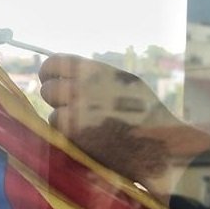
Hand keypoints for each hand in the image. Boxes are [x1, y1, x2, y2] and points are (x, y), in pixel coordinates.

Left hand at [38, 54, 176, 135]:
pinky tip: (88, 139)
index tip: (51, 80)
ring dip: (64, 121)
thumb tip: (67, 75)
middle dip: (56, 100)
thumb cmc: (146, 113)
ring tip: (85, 126)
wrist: (161, 144)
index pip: (54, 64)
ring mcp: (76, 113)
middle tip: (68, 107)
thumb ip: (94, 77)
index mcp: (94, 71)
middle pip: (48, 91)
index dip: (49, 74)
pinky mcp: (76, 137)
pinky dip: (69, 138)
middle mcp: (81, 88)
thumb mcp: (123, 82)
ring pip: (53, 114)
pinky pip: (61, 134)